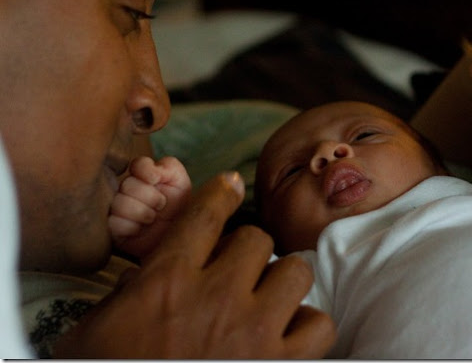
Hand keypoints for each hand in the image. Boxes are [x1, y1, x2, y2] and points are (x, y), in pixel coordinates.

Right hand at [54, 172, 336, 357]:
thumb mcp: (93, 333)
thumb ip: (121, 297)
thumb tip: (138, 279)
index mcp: (168, 280)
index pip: (205, 215)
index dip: (222, 193)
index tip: (231, 185)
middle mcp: (217, 296)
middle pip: (256, 239)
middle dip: (246, 252)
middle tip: (235, 275)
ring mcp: (254, 329)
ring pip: (295, 271)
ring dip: (280, 283)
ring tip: (265, 302)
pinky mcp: (281, 362)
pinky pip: (319, 324)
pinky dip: (307, 327)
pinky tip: (286, 336)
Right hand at [109, 156, 191, 258]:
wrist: (177, 240)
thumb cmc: (180, 210)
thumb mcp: (181, 184)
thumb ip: (170, 167)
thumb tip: (152, 169)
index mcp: (143, 176)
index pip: (138, 164)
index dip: (148, 172)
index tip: (157, 181)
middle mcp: (127, 190)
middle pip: (128, 184)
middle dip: (150, 197)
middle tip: (160, 206)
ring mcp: (117, 208)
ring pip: (119, 203)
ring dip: (142, 213)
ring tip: (151, 219)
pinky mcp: (112, 229)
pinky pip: (114, 223)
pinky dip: (131, 227)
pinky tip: (139, 230)